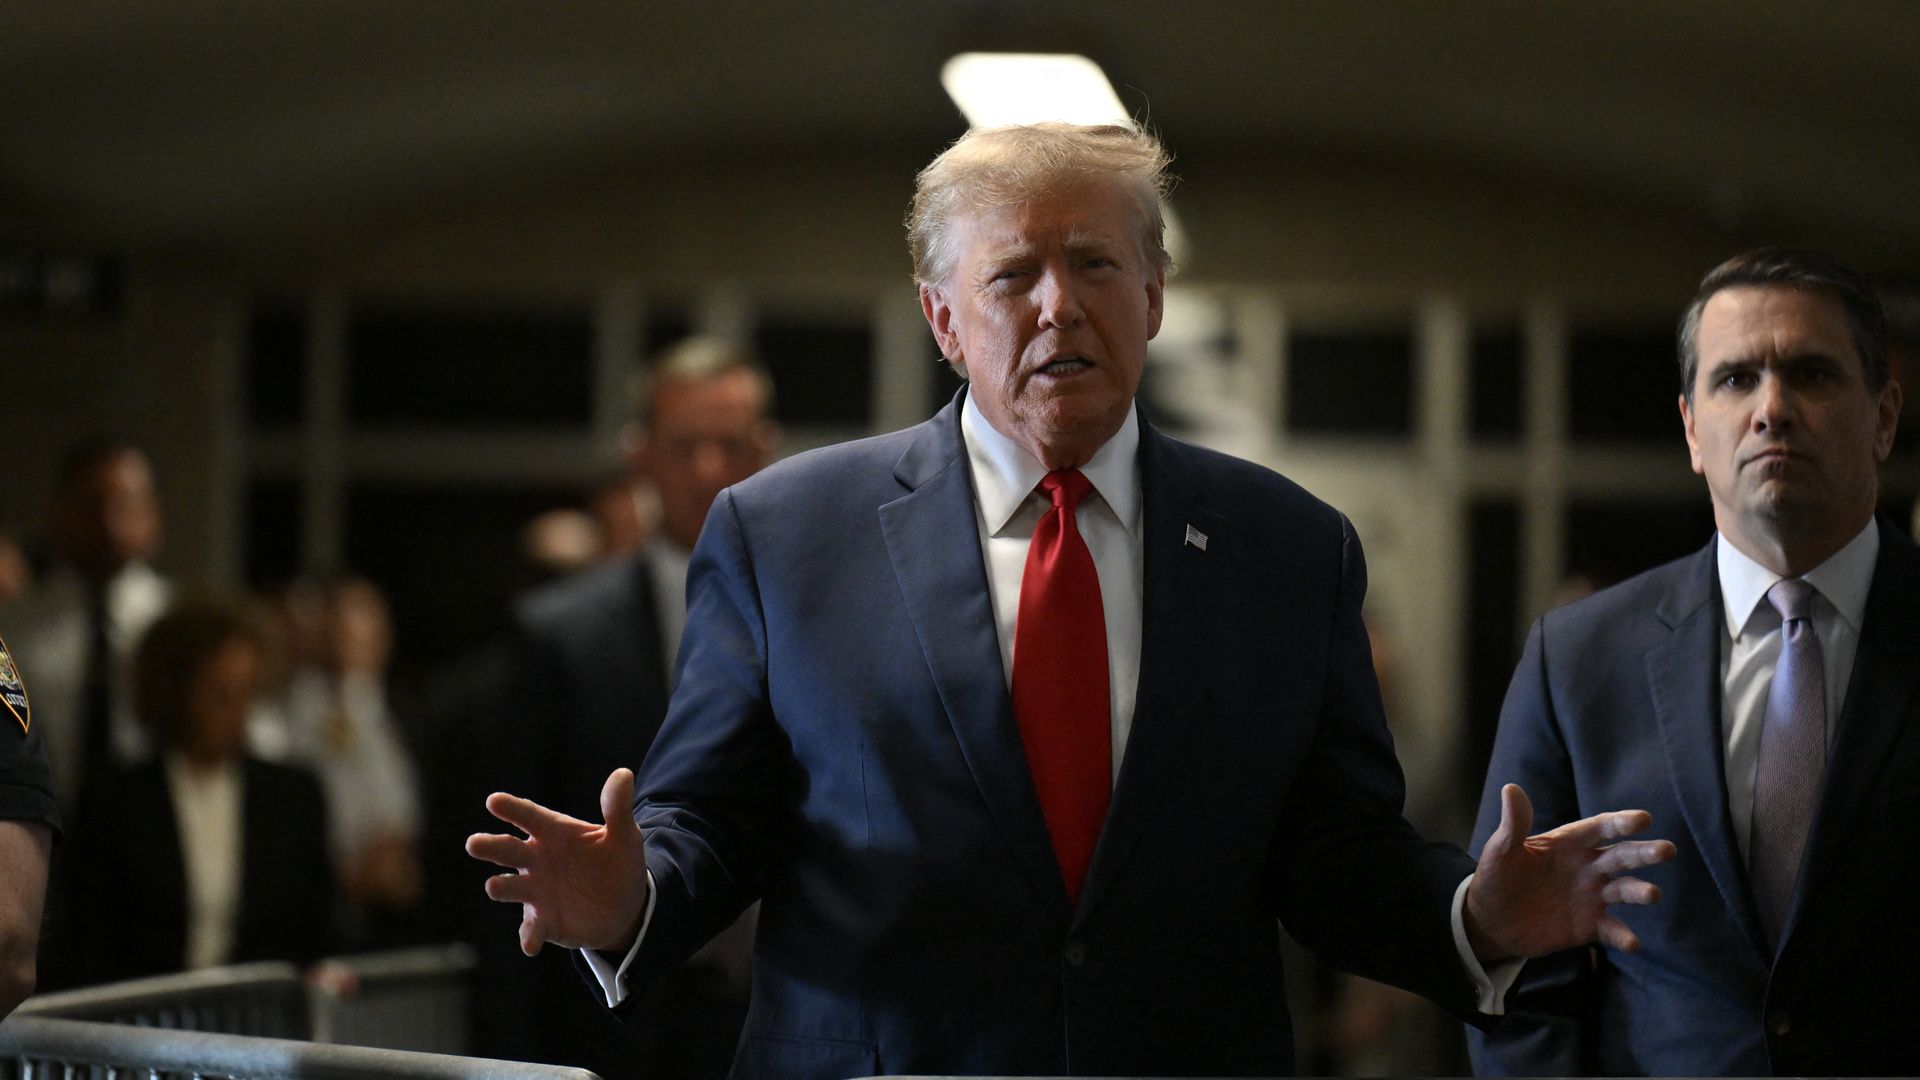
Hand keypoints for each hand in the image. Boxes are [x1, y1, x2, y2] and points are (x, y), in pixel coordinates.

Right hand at [466, 768, 650, 956]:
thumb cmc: (617, 861)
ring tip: (494, 887)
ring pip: (510, 888)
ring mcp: (536, 891)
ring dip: (502, 887)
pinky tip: (530, 944)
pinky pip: (531, 929)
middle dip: (490, 846)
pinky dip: (529, 935)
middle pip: (507, 849)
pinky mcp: (543, 921)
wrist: (625, 904)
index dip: (512, 809)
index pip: (529, 816)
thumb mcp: (624, 835)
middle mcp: (536, 860)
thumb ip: (618, 807)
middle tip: (473, 843)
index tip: (493, 801)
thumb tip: (623, 774)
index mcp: (553, 832)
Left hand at [1464, 783, 1674, 963]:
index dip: (1621, 822)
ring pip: (1624, 890)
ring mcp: (1592, 896)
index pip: (1600, 828)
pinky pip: (1611, 929)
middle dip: (1644, 853)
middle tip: (1666, 850)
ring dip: (1639, 891)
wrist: (1492, 920)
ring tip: (1652, 894)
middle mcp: (1588, 866)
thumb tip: (1511, 788)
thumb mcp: (1501, 850)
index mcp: (1569, 842)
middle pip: (1621, 856)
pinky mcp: (1589, 925)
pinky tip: (1632, 943)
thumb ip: (1513, 823)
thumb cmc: (1498, 877)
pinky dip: (1623, 935)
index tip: (1643, 819)